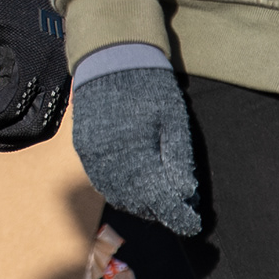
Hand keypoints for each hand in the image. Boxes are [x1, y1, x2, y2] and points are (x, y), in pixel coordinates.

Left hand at [0, 0, 71, 150]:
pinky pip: (53, 107)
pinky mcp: (65, 68)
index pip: (3, 108)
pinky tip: (5, 118)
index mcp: (33, 57)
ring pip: (48, 121)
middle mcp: (56, 69)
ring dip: (17, 134)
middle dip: (1, 138)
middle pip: (34, 126)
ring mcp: (65, 70)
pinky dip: (30, 119)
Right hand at [71, 59, 203, 235]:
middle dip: (161, 210)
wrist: (110, 54)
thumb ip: (178, 160)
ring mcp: (92, 156)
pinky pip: (102, 181)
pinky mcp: (83, 148)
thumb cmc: (149, 85)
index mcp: (135, 153)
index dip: (179, 216)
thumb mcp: (174, 119)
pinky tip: (136, 185)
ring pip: (118, 196)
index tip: (195, 224)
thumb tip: (184, 196)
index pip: (159, 199)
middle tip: (181, 210)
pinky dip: (121, 190)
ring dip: (141, 203)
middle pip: (137, 203)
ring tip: (160, 198)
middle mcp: (108, 160)